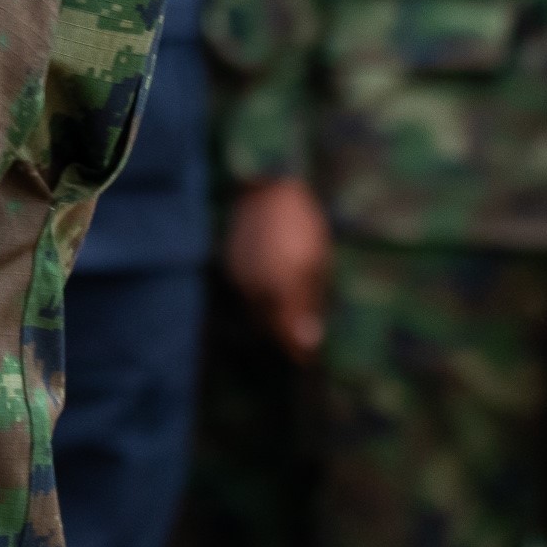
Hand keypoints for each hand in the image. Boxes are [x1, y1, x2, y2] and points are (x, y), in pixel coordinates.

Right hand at [224, 178, 332, 359]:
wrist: (268, 187)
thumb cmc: (303, 224)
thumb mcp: (317, 264)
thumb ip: (310, 304)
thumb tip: (309, 341)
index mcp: (282, 288)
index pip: (286, 335)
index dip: (297, 351)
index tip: (307, 359)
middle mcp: (255, 288)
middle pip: (266, 328)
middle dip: (282, 338)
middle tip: (298, 342)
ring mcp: (238, 278)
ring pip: (252, 313)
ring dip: (269, 321)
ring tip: (286, 319)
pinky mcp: (229, 267)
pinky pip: (244, 296)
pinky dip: (257, 303)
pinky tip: (271, 295)